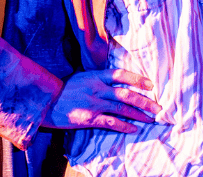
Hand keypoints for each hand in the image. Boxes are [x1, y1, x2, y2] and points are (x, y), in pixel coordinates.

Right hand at [42, 69, 160, 132]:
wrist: (44, 102)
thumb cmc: (61, 89)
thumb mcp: (80, 77)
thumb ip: (97, 78)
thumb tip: (113, 79)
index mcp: (95, 76)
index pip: (122, 75)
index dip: (138, 79)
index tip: (151, 85)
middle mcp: (97, 89)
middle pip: (126, 93)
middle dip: (145, 101)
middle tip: (158, 107)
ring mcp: (93, 104)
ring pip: (122, 108)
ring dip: (139, 114)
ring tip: (151, 118)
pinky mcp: (88, 119)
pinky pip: (111, 122)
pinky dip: (124, 126)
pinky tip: (133, 129)